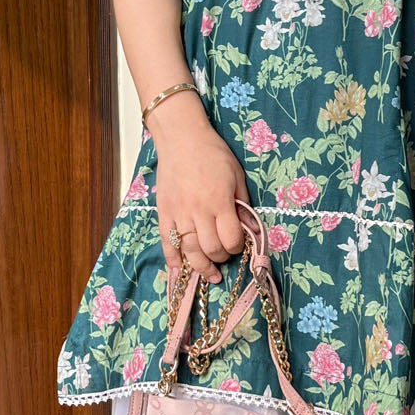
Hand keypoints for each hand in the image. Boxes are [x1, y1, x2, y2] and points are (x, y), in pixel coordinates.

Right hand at [150, 103, 249, 283]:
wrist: (181, 139)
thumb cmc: (213, 154)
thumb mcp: (236, 175)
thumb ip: (243, 204)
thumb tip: (251, 229)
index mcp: (219, 201)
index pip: (230, 238)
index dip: (236, 246)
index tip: (238, 243)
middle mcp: (198, 211)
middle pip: (210, 248)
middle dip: (220, 256)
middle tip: (224, 253)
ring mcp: (178, 214)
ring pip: (189, 251)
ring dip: (200, 266)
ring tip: (209, 274)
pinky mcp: (163, 213)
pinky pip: (166, 242)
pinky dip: (173, 259)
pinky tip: (180, 270)